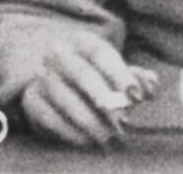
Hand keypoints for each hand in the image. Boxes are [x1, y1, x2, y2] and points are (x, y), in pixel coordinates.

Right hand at [12, 26, 153, 148]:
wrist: (55, 82)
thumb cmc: (95, 77)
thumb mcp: (115, 73)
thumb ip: (136, 77)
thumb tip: (151, 84)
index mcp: (82, 42)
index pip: (101, 54)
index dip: (120, 74)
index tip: (137, 96)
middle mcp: (58, 54)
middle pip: (81, 73)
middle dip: (104, 97)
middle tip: (123, 120)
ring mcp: (42, 77)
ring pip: (65, 98)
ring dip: (89, 120)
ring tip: (108, 136)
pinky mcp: (32, 100)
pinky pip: (50, 117)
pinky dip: (70, 131)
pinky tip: (87, 140)